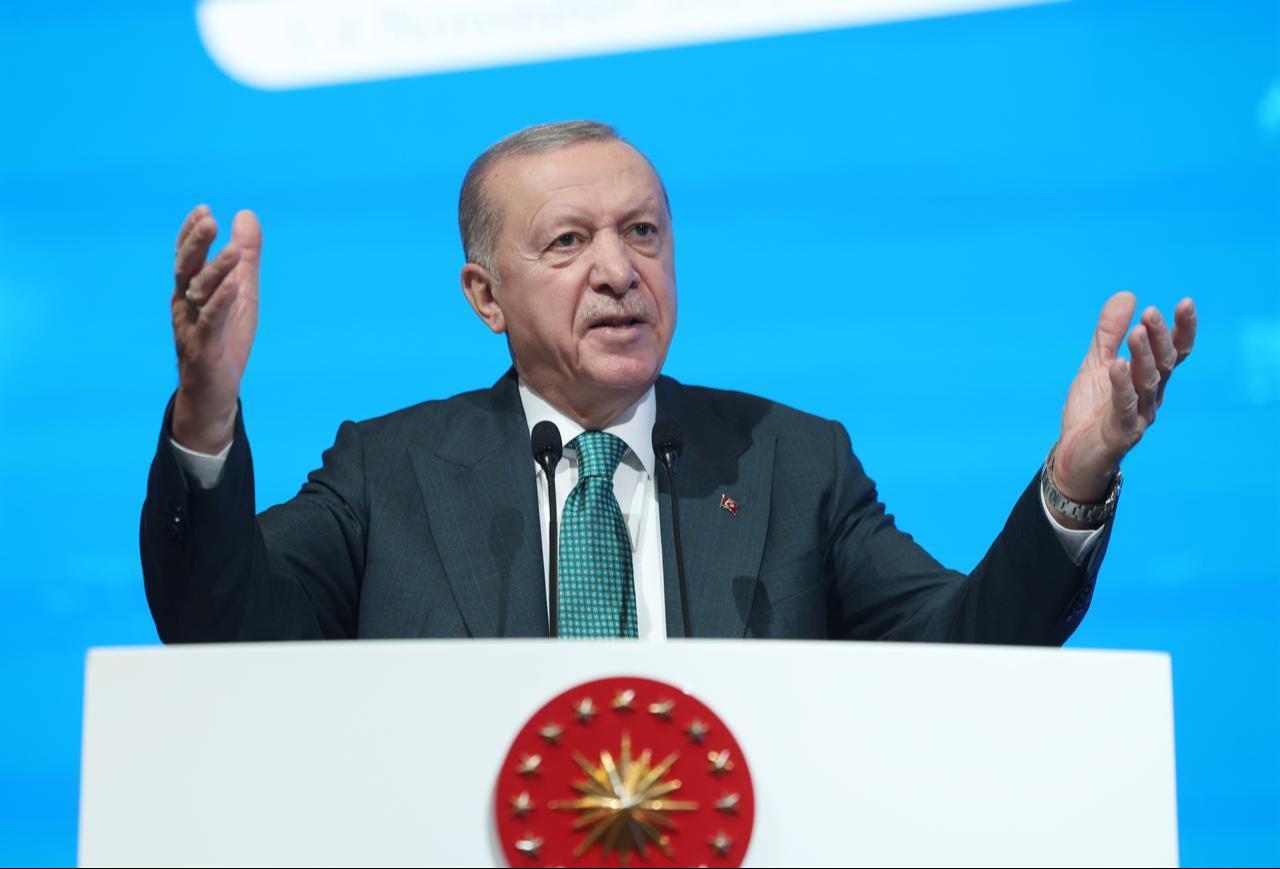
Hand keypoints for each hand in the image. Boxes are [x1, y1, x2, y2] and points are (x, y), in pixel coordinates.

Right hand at [169, 205, 262, 453]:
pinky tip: (233, 287)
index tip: (203, 209)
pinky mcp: (205, 348)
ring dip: (215, 271)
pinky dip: (220, 303)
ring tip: (232, 251)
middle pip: (185, 269)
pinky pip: (210, 322)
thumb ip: (244, 257)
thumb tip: (245, 214)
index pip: (187, 256)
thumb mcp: (241, 292)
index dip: (192, 233)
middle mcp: (186, 305)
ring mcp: (192, 326)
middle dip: (195, 244)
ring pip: (198, 294)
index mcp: (191, 290)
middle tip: (209, 219)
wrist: (213, 391)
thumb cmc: (224, 338)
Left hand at [1053, 292, 1196, 508]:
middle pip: (1163, 364)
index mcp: (1149, 379)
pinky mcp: (1122, 432)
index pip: (1173, 352)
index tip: (1185, 302)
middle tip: (1150, 314)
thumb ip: (1109, 334)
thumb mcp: (1098, 364)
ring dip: (1143, 356)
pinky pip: (1125, 406)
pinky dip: (1122, 385)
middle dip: (1159, 338)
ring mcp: (1139, 415)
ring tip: (1136, 332)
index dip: (1182, 329)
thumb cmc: (1091, 409)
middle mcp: (1151, 396)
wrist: (1072, 455)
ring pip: (1147, 383)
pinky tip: (1117, 366)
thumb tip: (1127, 295)